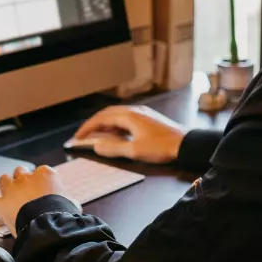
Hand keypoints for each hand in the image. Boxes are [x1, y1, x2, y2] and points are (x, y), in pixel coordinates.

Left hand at [0, 165, 70, 236]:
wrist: (46, 220)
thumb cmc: (60, 211)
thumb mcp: (70, 203)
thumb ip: (68, 200)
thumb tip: (72, 204)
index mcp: (46, 174)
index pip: (43, 172)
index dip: (42, 181)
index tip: (45, 189)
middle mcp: (27, 178)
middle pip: (21, 172)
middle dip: (22, 179)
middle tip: (25, 189)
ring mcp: (12, 189)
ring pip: (4, 179)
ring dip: (5, 184)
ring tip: (6, 190)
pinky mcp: (0, 204)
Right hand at [73, 105, 187, 163]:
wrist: (185, 143)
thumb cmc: (161, 147)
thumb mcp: (134, 151)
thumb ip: (113, 148)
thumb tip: (96, 146)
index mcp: (128, 116)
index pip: (101, 118)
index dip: (87, 128)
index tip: (77, 137)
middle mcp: (133, 111)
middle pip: (107, 114)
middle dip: (93, 124)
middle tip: (83, 136)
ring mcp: (141, 113)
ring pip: (116, 115)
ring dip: (104, 124)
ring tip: (96, 136)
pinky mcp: (147, 119)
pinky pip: (125, 118)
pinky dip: (115, 125)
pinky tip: (115, 135)